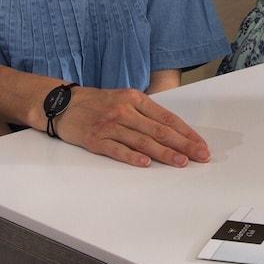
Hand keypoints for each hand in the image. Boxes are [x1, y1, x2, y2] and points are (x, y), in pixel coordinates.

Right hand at [56, 86, 209, 167]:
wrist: (63, 104)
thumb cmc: (98, 103)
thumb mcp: (125, 99)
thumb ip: (146, 113)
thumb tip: (173, 131)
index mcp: (136, 99)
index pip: (167, 118)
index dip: (186, 132)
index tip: (200, 144)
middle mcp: (125, 111)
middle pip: (159, 130)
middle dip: (183, 144)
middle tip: (200, 155)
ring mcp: (110, 125)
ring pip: (142, 141)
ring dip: (164, 153)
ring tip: (181, 162)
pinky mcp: (95, 139)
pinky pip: (117, 149)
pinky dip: (131, 157)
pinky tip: (145, 163)